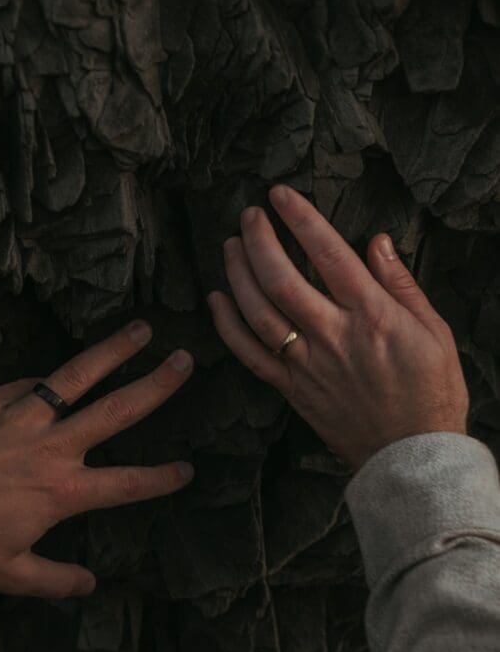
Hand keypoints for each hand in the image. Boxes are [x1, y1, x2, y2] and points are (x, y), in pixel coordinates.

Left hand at [0, 321, 193, 598]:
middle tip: (186, 361)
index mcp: (63, 492)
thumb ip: (54, 580)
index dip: (161, 478)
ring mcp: (26, 416)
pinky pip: (31, 384)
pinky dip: (48, 378)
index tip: (189, 469)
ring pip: (78, 377)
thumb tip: (90, 585)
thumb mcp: (8, 573)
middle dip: (156, 386)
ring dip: (113, 351)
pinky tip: (60, 372)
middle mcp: (55, 447)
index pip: (126, 483)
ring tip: (142, 328)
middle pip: (116, 411)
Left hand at [207, 185, 468, 470]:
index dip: (300, 219)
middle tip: (249, 215)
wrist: (414, 456)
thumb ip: (400, 283)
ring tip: (230, 245)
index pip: (329, 254)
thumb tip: (376, 242)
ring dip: (238, 275)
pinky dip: (228, 326)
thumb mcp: (433, 330)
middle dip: (259, 240)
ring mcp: (308, 364)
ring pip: (259, 313)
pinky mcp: (291, 389)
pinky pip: (250, 355)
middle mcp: (334, 335)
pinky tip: (217, 299)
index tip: (280, 194)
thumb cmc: (431, 391)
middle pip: (282, 279)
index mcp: (372, 315)